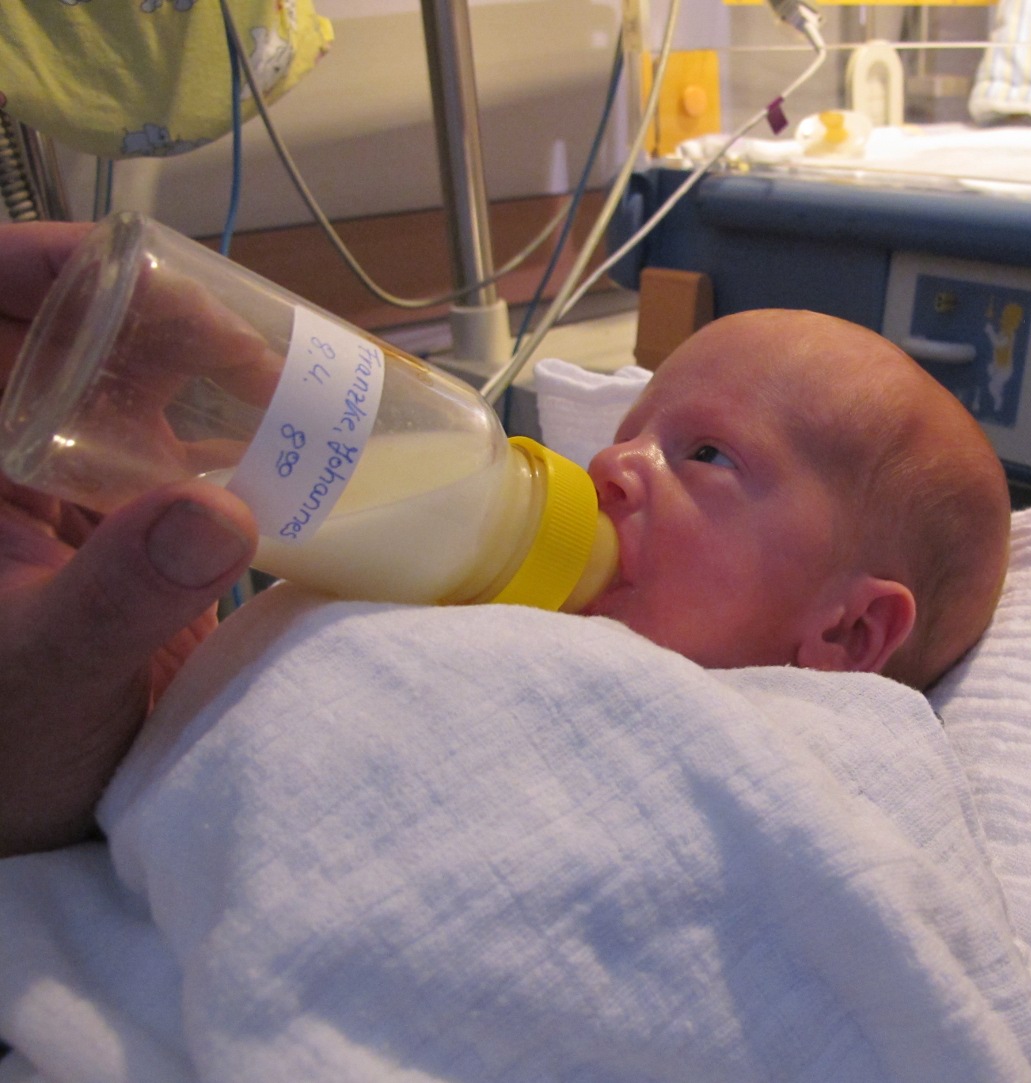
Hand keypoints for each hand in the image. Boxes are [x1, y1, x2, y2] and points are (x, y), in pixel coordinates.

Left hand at [0, 223, 257, 855]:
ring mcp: (68, 489)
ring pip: (125, 379)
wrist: (46, 815)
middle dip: (149, 310)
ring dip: (204, 364)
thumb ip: (120, 597)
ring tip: (286, 382)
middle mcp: (7, 460)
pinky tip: (295, 443)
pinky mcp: (129, 524)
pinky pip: (177, 445)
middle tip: (241, 340)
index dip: (35, 265)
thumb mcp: (50, 675)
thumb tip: (220, 512)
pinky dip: (236, 430)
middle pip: (64, 332)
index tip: (125, 267)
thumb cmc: (6, 753)